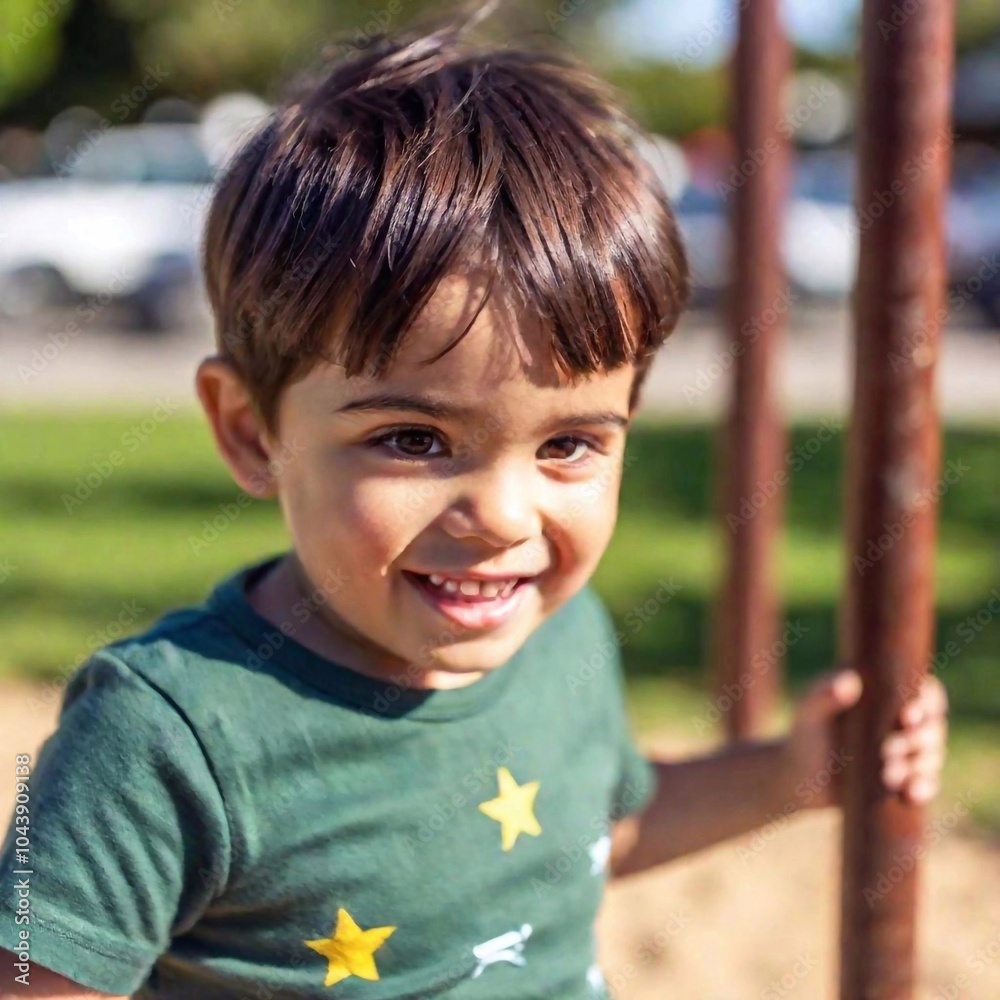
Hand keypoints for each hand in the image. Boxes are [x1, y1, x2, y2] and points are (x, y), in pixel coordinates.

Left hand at [786, 667, 948, 808]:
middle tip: (889, 751)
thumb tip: (850, 681)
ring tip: (888, 775)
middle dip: (920, 740)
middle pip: (933, 726)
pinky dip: (924, 787)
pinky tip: (911, 793)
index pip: (923, 691)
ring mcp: (907, 752)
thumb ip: (822, 694)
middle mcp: (902, 722)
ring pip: (932, 755)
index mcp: (886, 696)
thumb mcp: (809, 713)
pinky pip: (927, 783)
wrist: (800, 778)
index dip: (927, 702)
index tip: (907, 717)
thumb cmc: (804, 736)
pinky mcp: (906, 779)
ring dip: (919, 765)